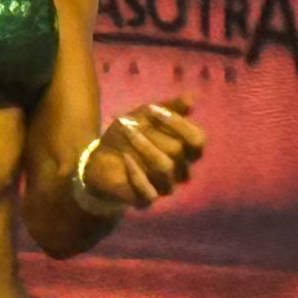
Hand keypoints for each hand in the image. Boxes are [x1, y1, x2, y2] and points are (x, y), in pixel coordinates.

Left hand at [75, 99, 205, 213]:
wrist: (100, 158)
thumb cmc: (129, 136)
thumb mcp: (146, 116)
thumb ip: (170, 107)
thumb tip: (193, 97)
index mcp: (184, 152)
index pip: (197, 141)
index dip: (181, 125)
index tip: (156, 111)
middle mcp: (179, 171)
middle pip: (179, 151)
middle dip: (155, 133)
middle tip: (131, 123)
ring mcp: (163, 187)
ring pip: (166, 168)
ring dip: (145, 147)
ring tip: (127, 133)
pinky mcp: (145, 200)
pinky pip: (150, 192)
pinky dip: (137, 174)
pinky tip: (126, 159)